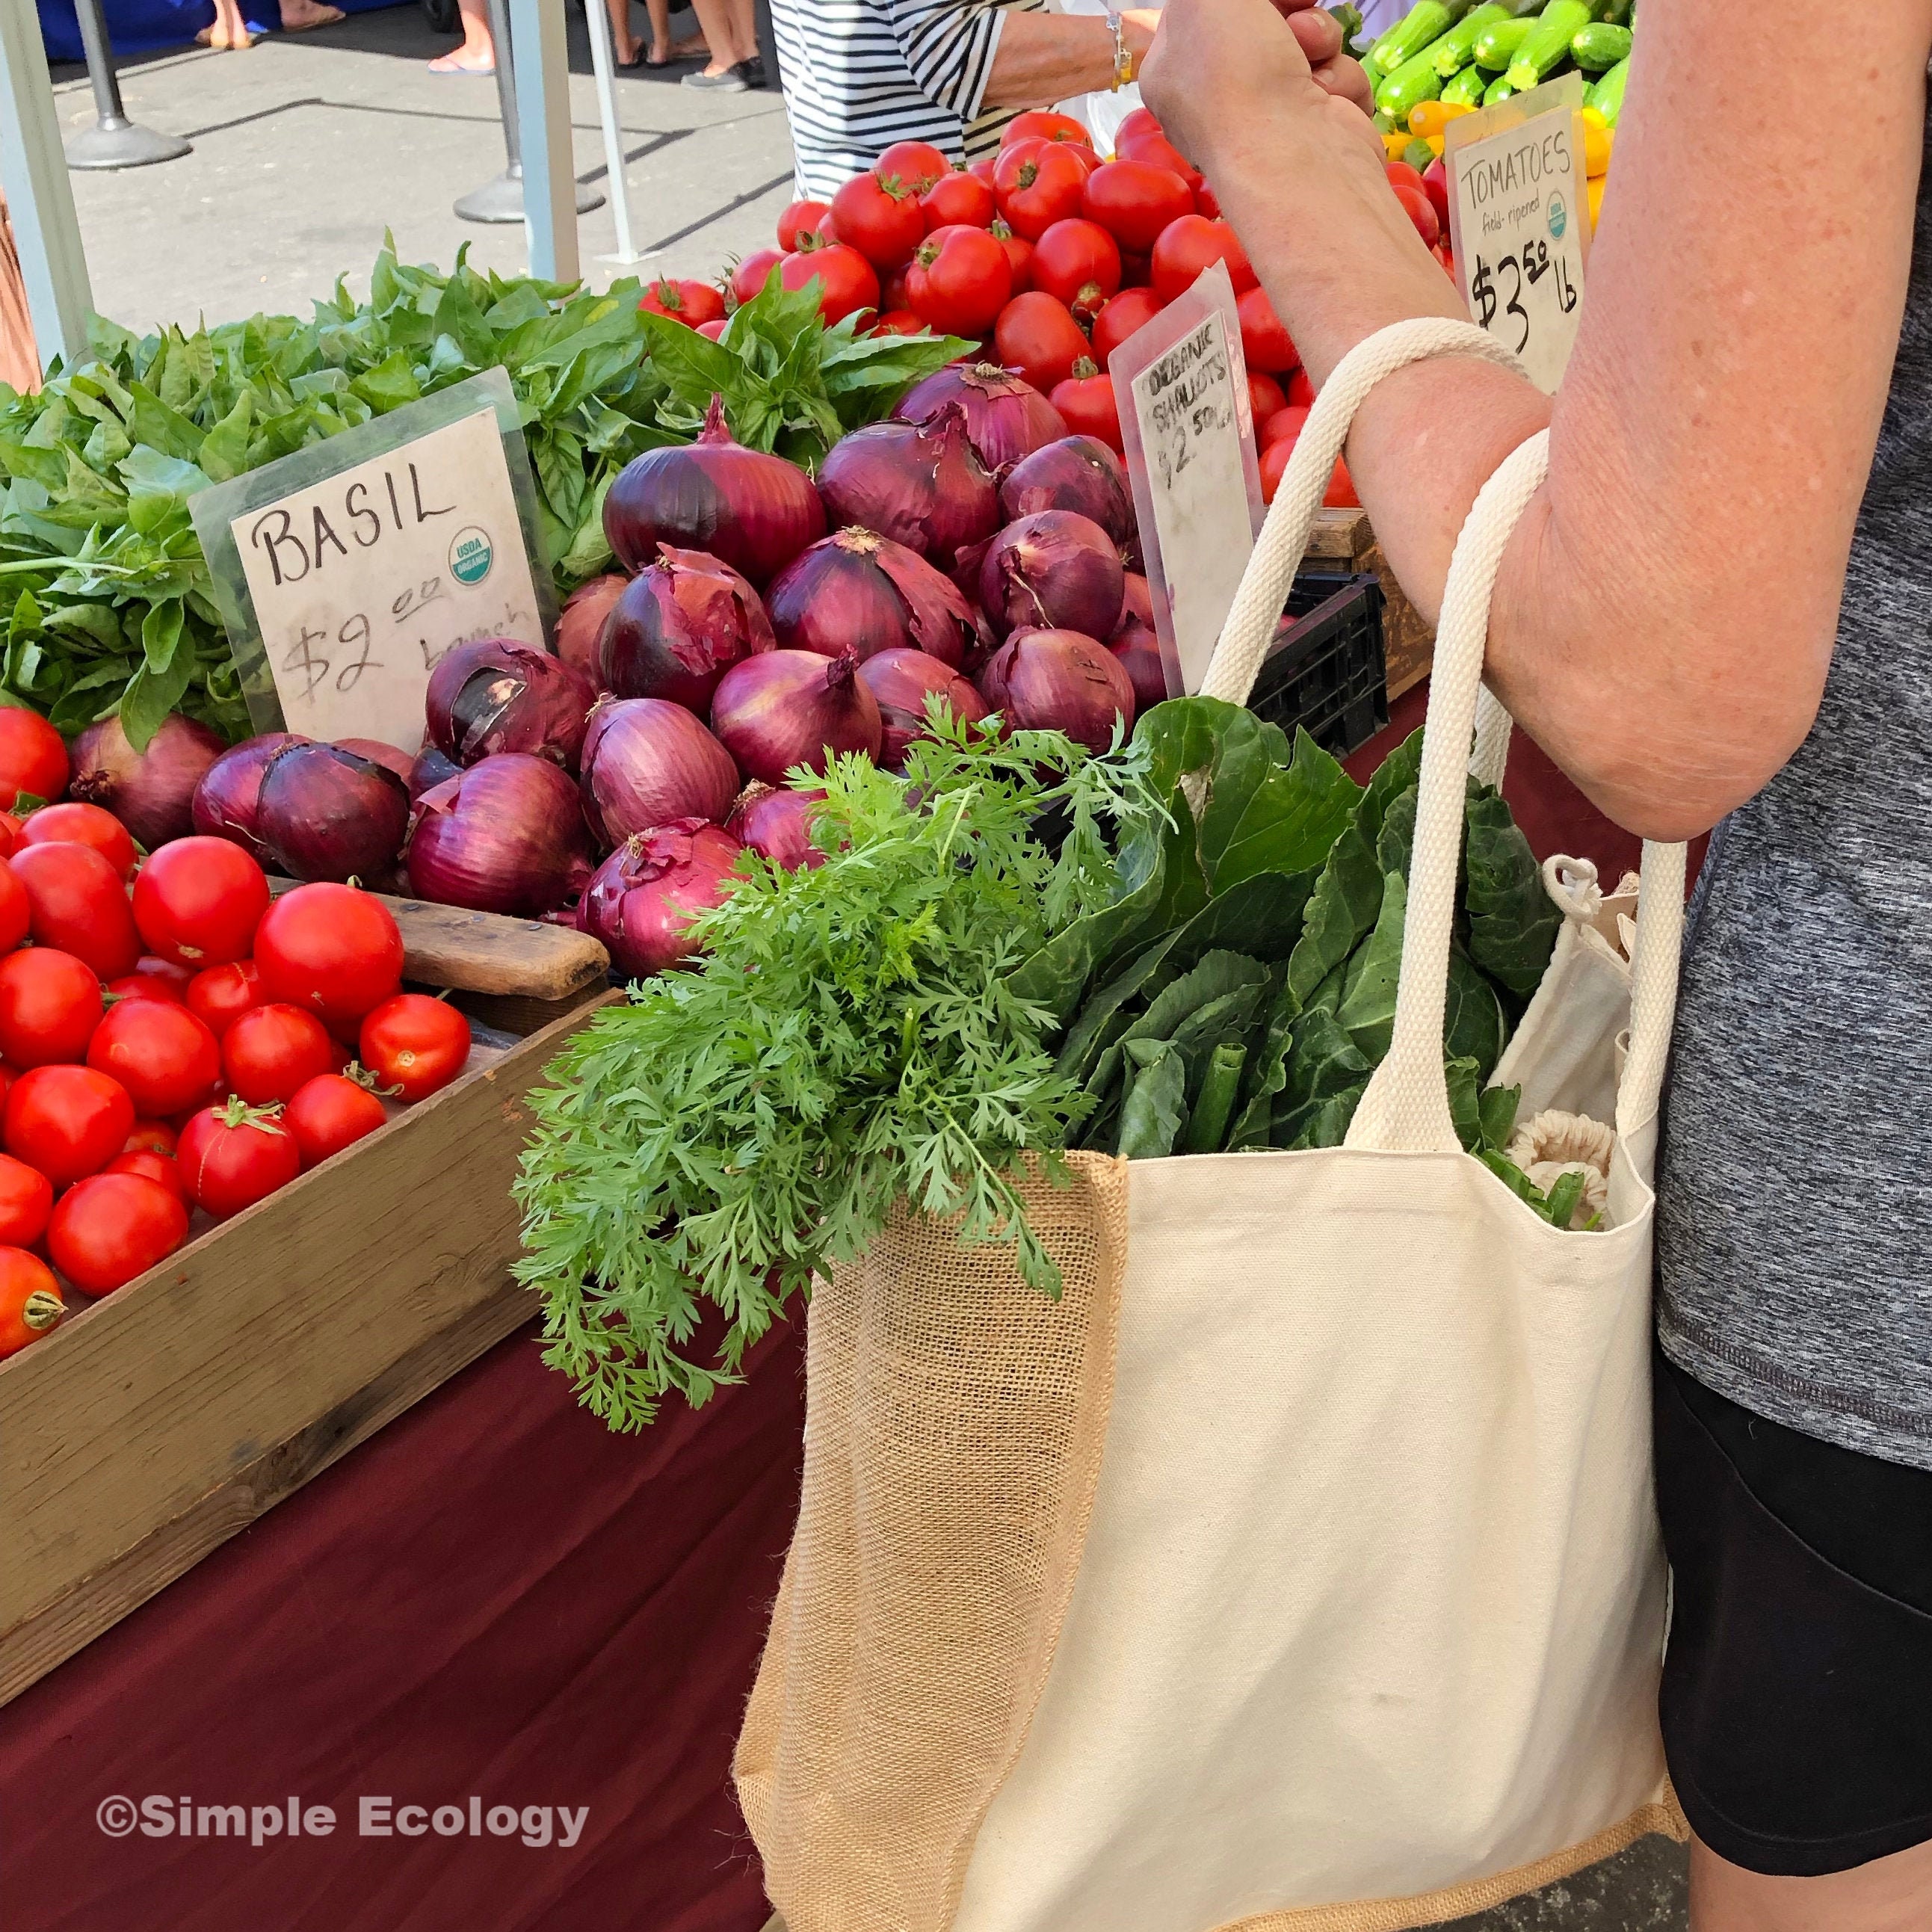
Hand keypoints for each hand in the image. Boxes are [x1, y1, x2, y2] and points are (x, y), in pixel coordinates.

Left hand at [1139, 0, 1373, 184]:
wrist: (1290, 154)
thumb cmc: (1235, 71)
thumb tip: (1240, 7)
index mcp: (1172, 71)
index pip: (1208, 14)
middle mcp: (1217, 100)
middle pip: (1264, 27)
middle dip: (1289, 10)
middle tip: (1298, 10)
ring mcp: (1270, 120)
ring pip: (1308, 50)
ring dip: (1320, 40)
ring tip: (1312, 58)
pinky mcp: (1317, 136)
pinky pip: (1337, 85)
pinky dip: (1340, 83)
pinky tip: (1328, 100)